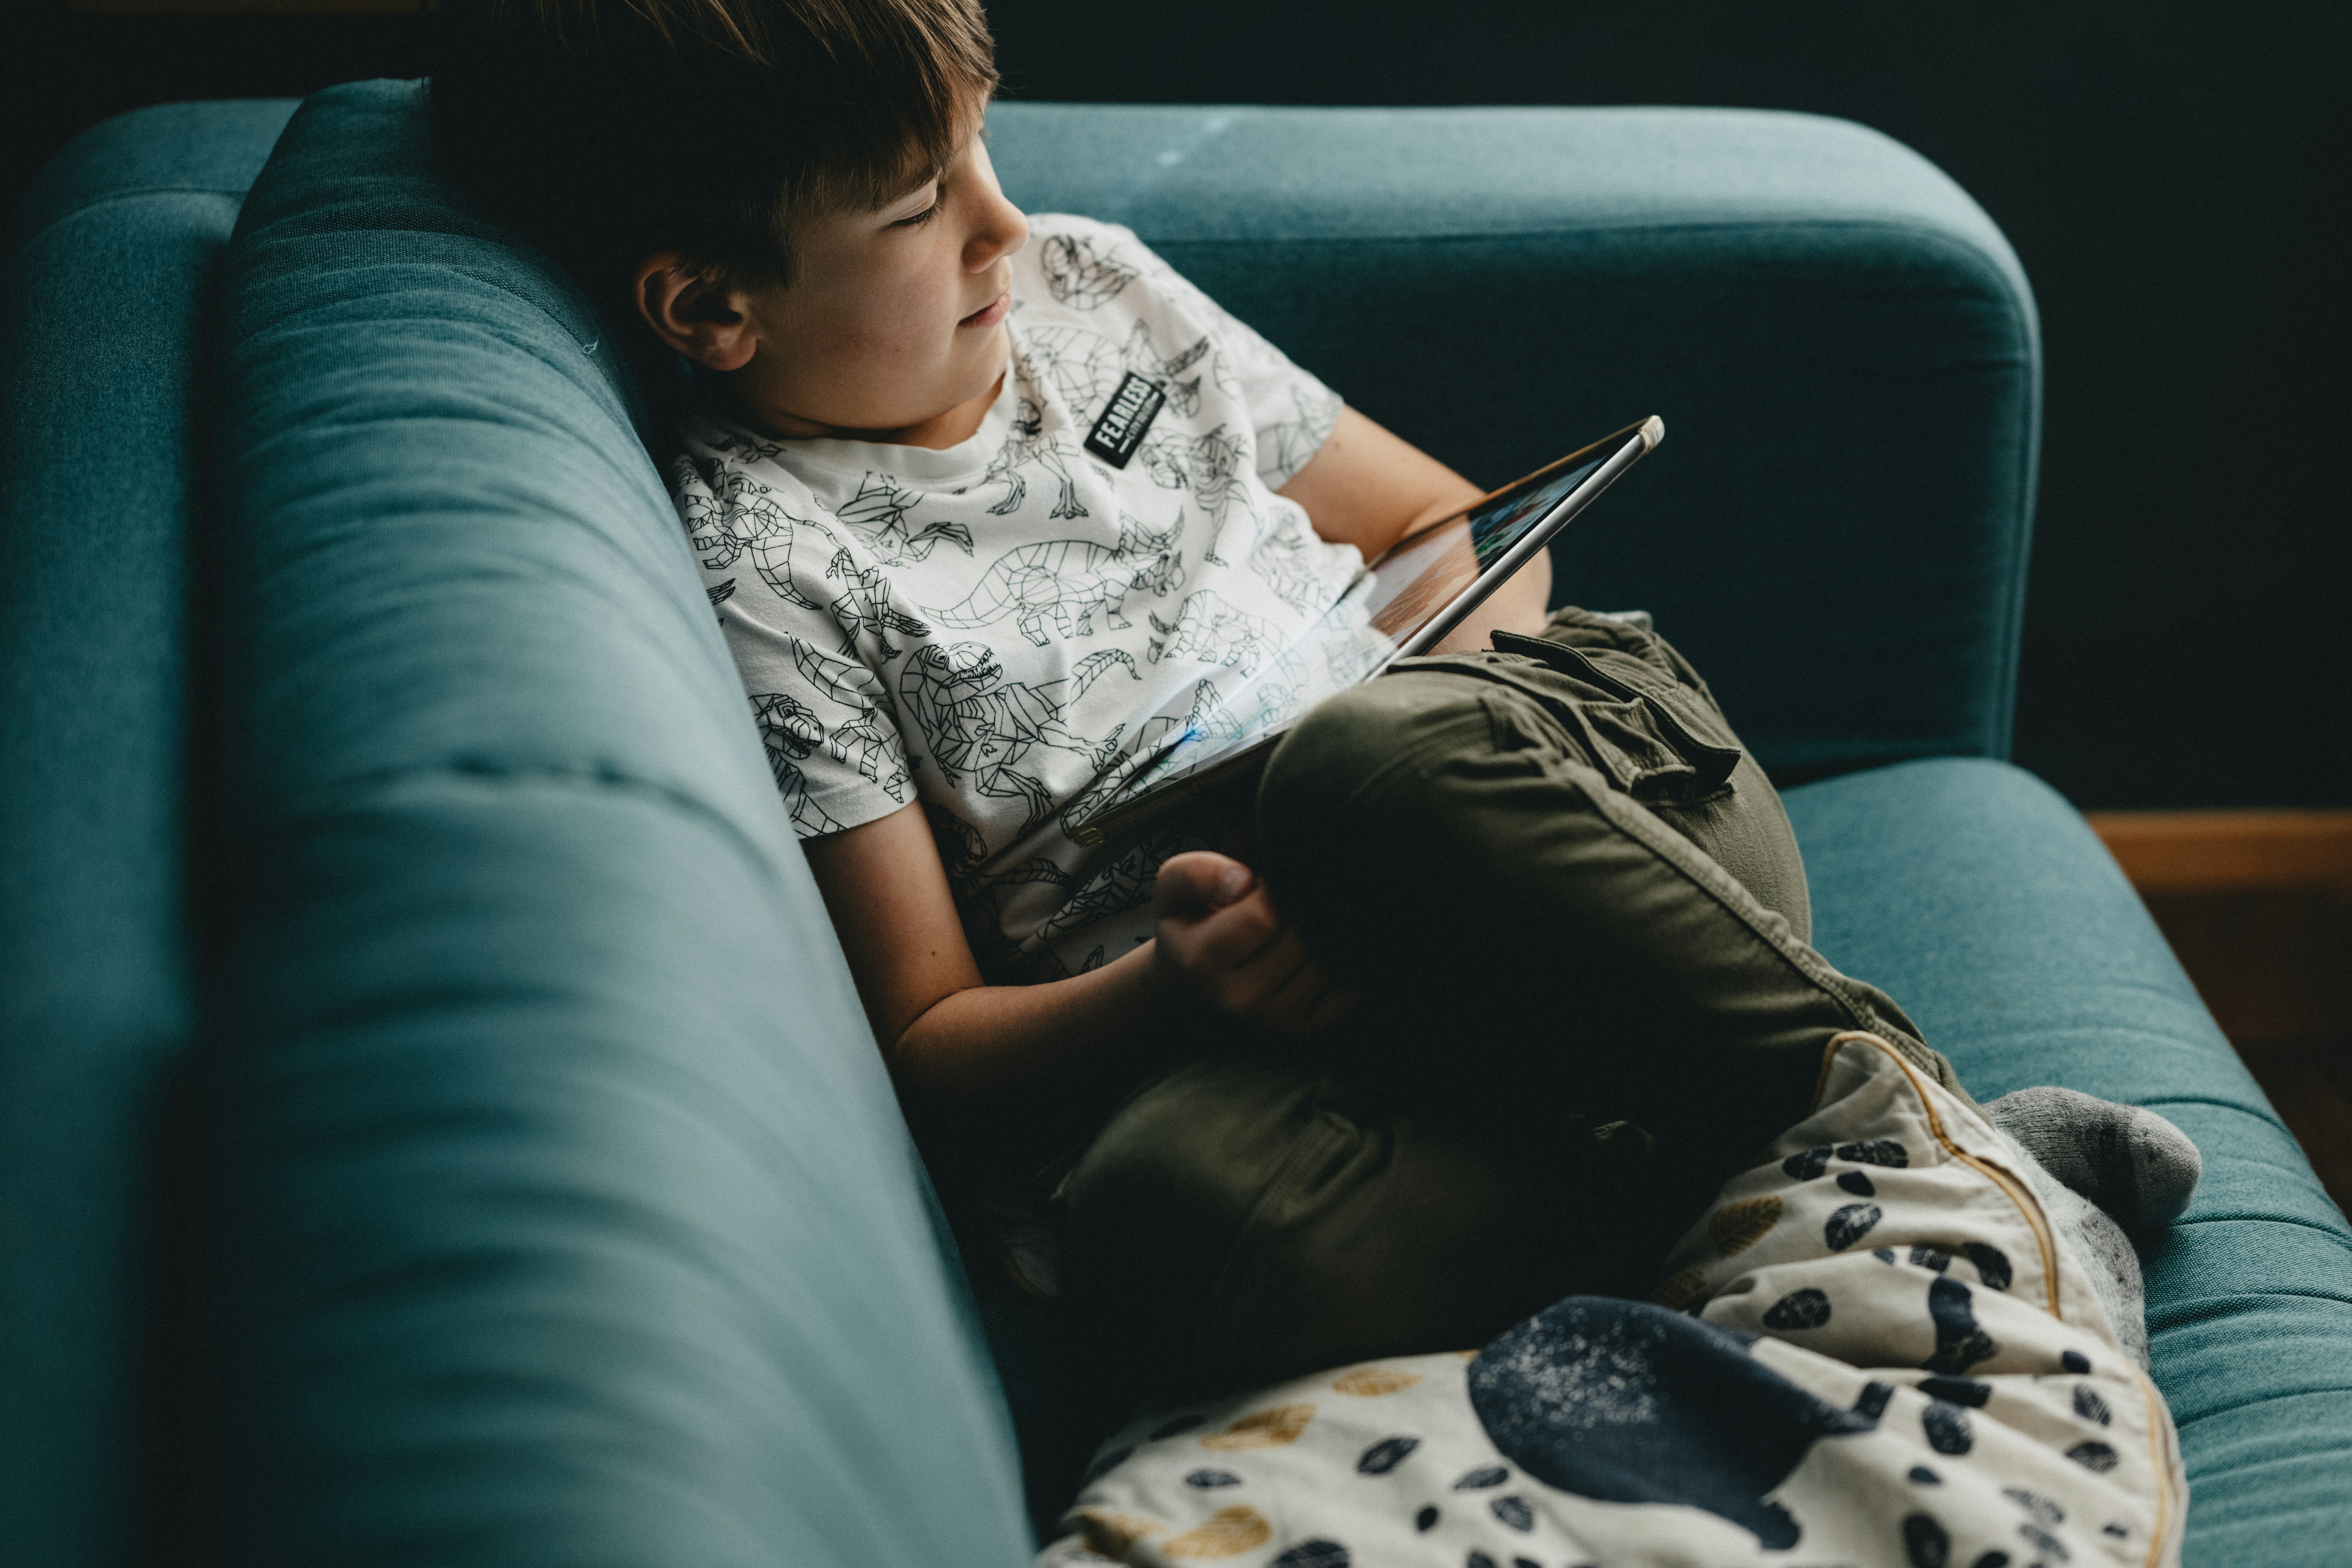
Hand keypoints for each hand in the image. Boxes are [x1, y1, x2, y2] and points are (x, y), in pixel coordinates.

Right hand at [1152, 851, 1356, 1032]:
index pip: (1264, 915)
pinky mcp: (1302, 1024)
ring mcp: (1272, 1017)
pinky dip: (1339, 970)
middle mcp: (1238, 997)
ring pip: (1322, 964)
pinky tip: (1313, 953)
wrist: (1191, 970)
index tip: (1256, 889)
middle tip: (1274, 910)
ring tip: (1289, 930)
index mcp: (1203, 960)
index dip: (1268, 890)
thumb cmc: (1190, 919)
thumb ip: (1200, 873)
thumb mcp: (1174, 885)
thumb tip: (1241, 881)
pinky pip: (1343, 995)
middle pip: (1298, 939)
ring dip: (1317, 937)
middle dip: (1293, 911)